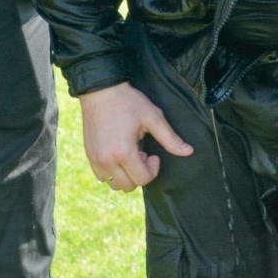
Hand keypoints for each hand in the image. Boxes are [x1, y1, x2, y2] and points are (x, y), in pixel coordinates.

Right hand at [77, 81, 192, 192]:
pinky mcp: (89, 156)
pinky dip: (113, 171)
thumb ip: (170, 139)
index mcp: (123, 153)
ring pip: (114, 184)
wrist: (100, 90)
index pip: (142, 179)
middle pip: (128, 187)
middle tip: (142, 153)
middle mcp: (106, 161)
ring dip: (125, 175)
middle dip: (139, 174)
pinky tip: (118, 153)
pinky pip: (102, 176)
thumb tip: (189, 152)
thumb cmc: (128, 102)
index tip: (153, 155)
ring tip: (130, 154)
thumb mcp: (153, 117)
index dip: (153, 169)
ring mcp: (95, 160)